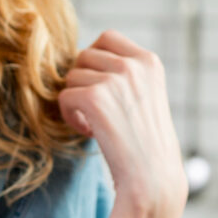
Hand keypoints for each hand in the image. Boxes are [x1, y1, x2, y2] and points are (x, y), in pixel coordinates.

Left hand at [58, 30, 186, 216]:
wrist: (152, 178)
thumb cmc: (147, 146)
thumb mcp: (146, 98)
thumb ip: (124, 75)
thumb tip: (82, 59)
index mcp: (149, 61)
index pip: (107, 38)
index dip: (95, 62)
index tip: (102, 90)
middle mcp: (133, 65)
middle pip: (84, 55)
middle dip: (83, 81)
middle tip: (94, 110)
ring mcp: (115, 80)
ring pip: (72, 77)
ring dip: (76, 101)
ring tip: (93, 124)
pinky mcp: (95, 98)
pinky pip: (65, 96)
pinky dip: (69, 115)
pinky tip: (88, 132)